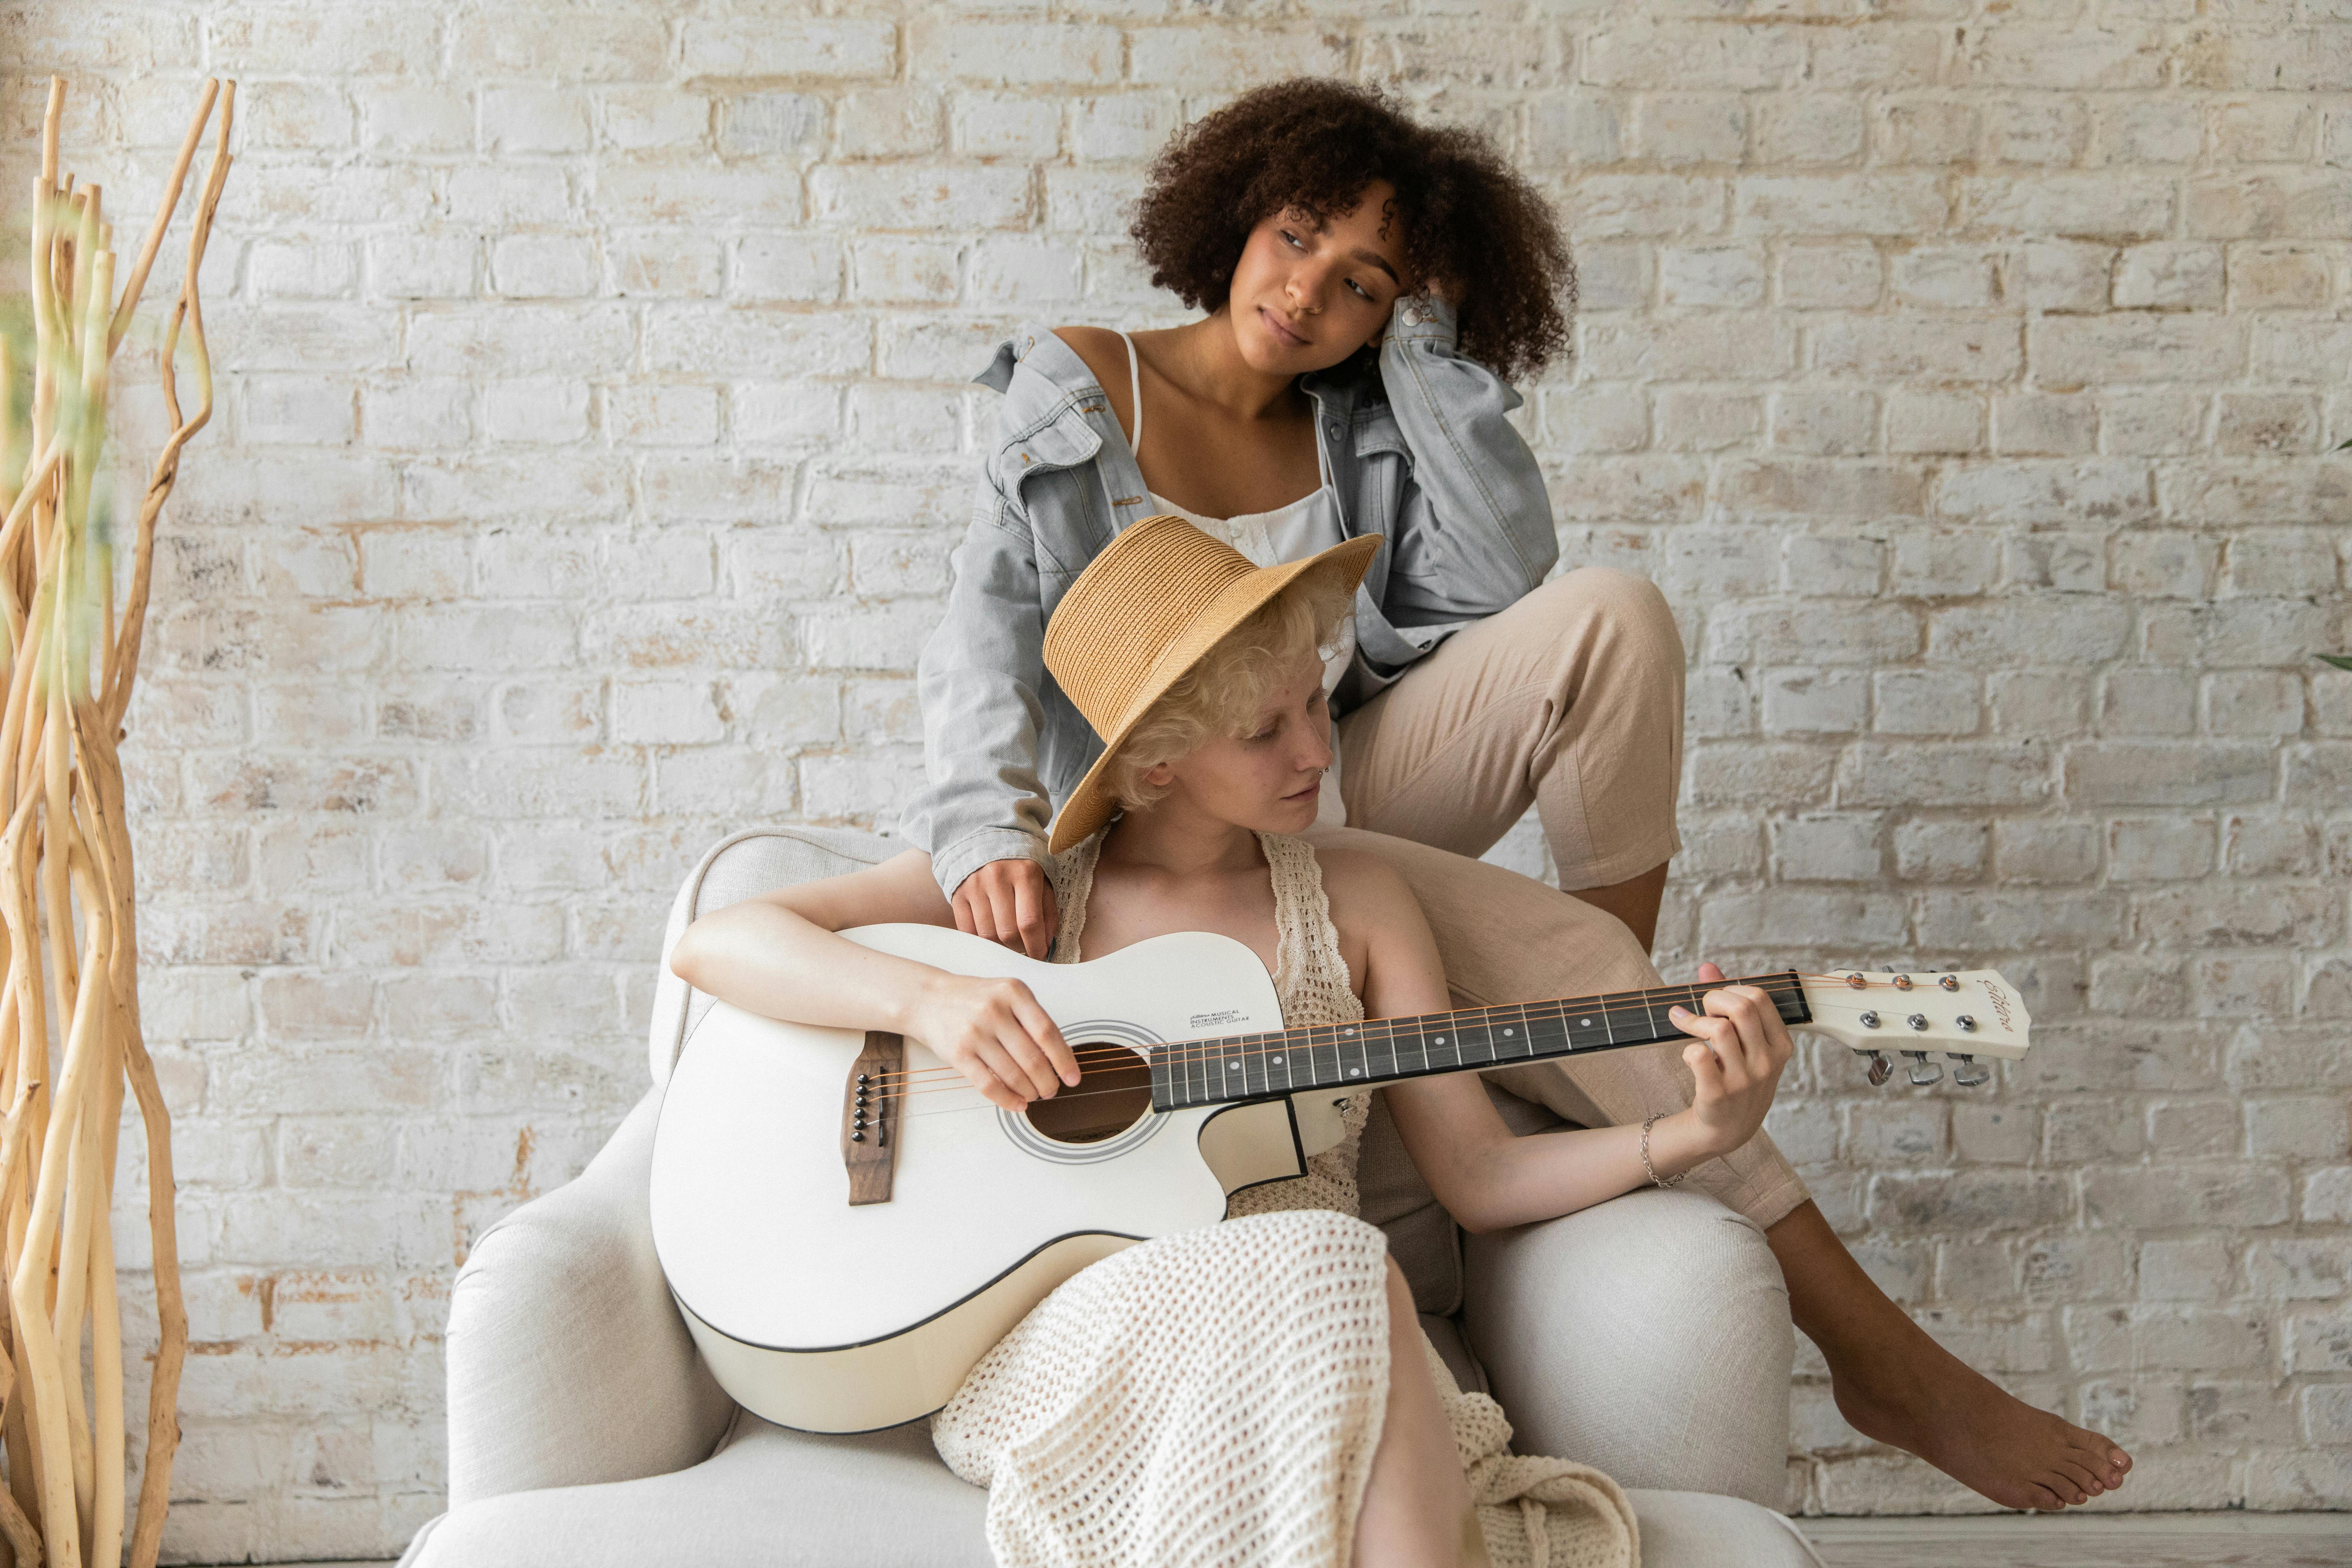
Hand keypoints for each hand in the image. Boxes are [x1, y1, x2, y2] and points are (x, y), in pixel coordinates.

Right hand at [908, 971, 1079, 1110]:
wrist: (929, 999)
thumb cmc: (974, 999)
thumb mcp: (1007, 994)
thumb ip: (1031, 1019)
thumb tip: (1059, 1058)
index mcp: (1013, 992)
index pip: (1047, 1032)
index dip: (1063, 1059)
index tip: (1073, 1077)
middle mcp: (994, 1010)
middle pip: (1032, 1058)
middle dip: (1048, 1081)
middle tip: (1052, 1090)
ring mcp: (974, 1032)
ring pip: (1013, 1074)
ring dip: (1030, 1092)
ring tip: (1035, 1095)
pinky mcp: (958, 1053)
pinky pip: (988, 1085)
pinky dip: (1007, 1100)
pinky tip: (1017, 1103)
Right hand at [951, 856, 1058, 959]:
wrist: (988, 837)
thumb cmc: (1021, 864)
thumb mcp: (1043, 879)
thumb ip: (1048, 910)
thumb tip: (1048, 942)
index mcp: (1025, 873)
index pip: (1029, 922)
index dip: (1036, 946)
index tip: (1040, 955)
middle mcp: (997, 877)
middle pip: (1008, 932)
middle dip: (1020, 948)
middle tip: (1025, 948)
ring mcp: (975, 885)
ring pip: (987, 935)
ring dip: (1001, 946)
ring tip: (1009, 942)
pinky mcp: (958, 893)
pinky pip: (968, 930)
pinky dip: (981, 940)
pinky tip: (991, 936)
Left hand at [1666, 961, 1794, 1160]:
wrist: (1729, 1129)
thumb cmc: (1738, 1077)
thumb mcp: (1746, 1043)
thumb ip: (1729, 1002)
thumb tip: (1707, 967)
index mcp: (1781, 1045)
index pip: (1760, 997)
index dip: (1731, 990)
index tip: (1718, 1002)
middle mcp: (1767, 1062)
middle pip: (1741, 1007)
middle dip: (1713, 999)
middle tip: (1702, 1011)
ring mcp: (1744, 1080)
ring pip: (1718, 1028)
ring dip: (1694, 1021)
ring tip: (1685, 1024)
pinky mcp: (1717, 1095)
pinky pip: (1698, 1056)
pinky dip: (1688, 1048)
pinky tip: (1688, 1053)